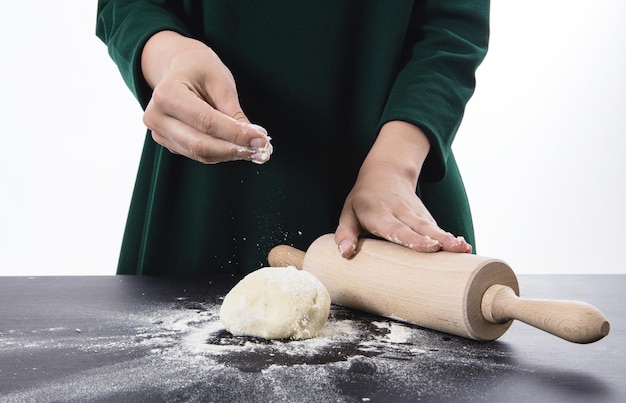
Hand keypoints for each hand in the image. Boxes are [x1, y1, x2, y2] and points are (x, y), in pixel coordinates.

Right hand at [141, 31, 271, 163]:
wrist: (178, 68)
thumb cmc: (199, 69)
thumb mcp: (220, 81)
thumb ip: (233, 112)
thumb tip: (252, 139)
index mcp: (166, 94)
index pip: (206, 122)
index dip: (235, 134)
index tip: (261, 140)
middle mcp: (156, 117)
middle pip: (200, 144)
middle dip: (234, 150)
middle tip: (261, 150)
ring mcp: (159, 132)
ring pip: (200, 154)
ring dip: (229, 154)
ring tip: (253, 149)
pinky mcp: (168, 142)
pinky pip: (197, 154)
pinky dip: (220, 153)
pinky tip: (237, 146)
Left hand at [334, 121, 471, 256]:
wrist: (385, 172)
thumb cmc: (363, 200)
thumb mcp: (348, 213)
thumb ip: (345, 233)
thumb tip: (345, 253)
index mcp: (380, 214)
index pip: (397, 229)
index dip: (413, 239)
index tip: (429, 247)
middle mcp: (400, 213)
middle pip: (420, 228)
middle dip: (438, 239)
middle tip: (454, 249)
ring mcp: (415, 213)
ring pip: (432, 226)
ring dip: (449, 238)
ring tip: (464, 249)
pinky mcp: (425, 216)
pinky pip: (438, 228)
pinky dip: (450, 237)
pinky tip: (463, 247)